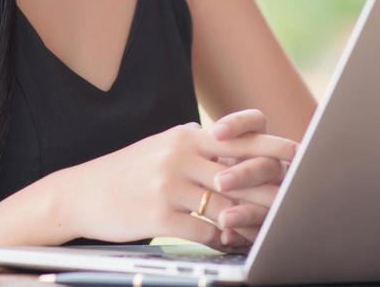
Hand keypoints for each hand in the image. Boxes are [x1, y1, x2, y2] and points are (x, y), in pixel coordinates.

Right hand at [57, 116, 297, 247]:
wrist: (82, 193)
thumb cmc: (130, 171)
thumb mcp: (164, 147)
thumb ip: (200, 146)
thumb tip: (240, 145)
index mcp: (186, 135)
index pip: (238, 135)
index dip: (270, 143)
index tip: (297, 151)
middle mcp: (180, 154)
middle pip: (240, 173)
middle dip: (271, 188)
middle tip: (296, 198)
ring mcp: (169, 184)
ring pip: (226, 206)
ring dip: (250, 221)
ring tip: (269, 228)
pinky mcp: (159, 215)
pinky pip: (204, 231)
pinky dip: (222, 240)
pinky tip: (232, 244)